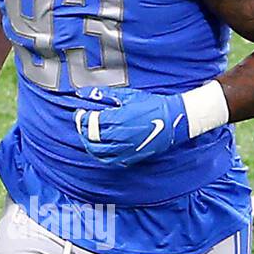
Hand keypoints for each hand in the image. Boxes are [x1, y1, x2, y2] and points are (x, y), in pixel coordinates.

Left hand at [74, 87, 189, 167]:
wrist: (173, 119)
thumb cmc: (152, 105)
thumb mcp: (128, 96)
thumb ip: (105, 94)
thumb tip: (85, 92)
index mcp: (118, 119)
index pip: (90, 122)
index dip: (82, 118)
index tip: (81, 113)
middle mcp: (120, 136)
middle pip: (91, 138)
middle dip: (83, 130)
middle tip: (83, 124)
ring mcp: (125, 149)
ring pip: (98, 152)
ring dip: (89, 144)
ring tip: (89, 136)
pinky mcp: (131, 157)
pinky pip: (110, 161)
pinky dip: (101, 155)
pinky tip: (101, 148)